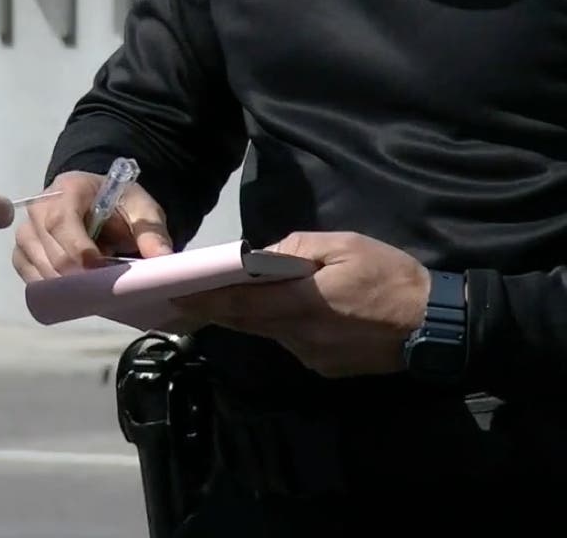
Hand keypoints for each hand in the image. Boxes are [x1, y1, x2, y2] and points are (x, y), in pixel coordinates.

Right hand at [11, 170, 172, 281]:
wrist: (98, 203)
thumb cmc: (118, 204)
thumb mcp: (142, 210)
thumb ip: (151, 232)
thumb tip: (162, 259)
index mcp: (68, 189)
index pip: (62, 221)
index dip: (78, 249)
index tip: (99, 268)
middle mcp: (38, 208)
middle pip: (51, 252)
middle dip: (78, 276)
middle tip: (105, 288)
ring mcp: (26, 233)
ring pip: (41, 269)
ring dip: (68, 286)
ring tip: (94, 285)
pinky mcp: (22, 254)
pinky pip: (31, 278)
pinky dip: (53, 290)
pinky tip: (75, 291)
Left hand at [173, 232, 429, 377]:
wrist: (437, 325)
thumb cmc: (391, 276)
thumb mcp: (346, 245)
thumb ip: (297, 249)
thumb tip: (258, 256)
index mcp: (303, 301)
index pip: (241, 302)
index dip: (206, 299)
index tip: (176, 296)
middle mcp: (300, 335)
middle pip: (245, 322)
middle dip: (213, 311)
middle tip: (181, 301)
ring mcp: (311, 356)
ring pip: (266, 334)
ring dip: (245, 318)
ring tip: (219, 302)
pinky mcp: (323, 368)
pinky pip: (290, 344)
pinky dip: (277, 328)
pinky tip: (279, 314)